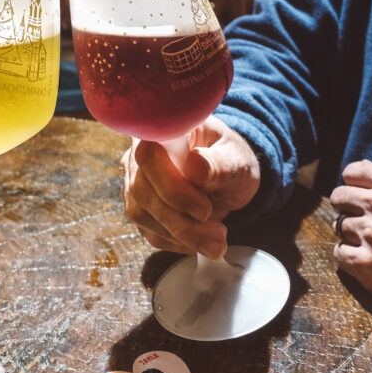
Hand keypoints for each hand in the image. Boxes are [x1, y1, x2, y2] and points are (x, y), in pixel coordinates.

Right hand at [121, 117, 260, 257]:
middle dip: (181, 220)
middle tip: (218, 235)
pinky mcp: (139, 207)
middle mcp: (139, 152)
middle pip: (142, 189)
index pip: (149, 154)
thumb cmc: (231, 160)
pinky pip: (149, 231)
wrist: (227, 177)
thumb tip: (196, 165)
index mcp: (163, 130)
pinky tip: (201, 238)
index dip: (172, 187)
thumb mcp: (236, 159)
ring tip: (217, 240)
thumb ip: (220, 163)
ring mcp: (134, 180)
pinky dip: (177, 242)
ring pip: (143, 214)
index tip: (205, 209)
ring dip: (182, 235)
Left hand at [330, 160, 371, 321]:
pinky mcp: (365, 263)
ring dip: (353, 235)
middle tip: (362, 220)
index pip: (352, 172)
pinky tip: (368, 259)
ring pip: (340, 226)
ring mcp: (371, 234)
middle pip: (339, 197)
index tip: (358, 195)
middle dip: (347, 208)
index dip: (354, 185)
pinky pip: (339, 253)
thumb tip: (360, 167)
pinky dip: (350, 257)